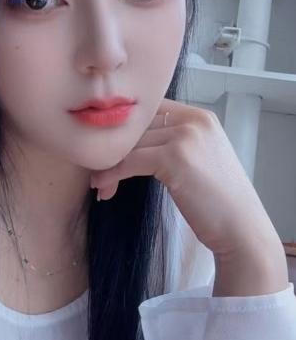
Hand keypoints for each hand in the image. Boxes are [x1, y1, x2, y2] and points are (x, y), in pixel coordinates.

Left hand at [90, 98, 284, 262]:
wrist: (241, 230)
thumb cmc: (218, 202)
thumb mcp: (200, 159)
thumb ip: (174, 142)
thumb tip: (130, 143)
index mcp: (200, 117)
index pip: (149, 110)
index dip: (126, 129)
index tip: (108, 149)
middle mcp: (194, 120)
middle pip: (137, 125)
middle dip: (114, 148)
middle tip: (97, 171)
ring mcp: (185, 136)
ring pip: (129, 143)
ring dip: (108, 164)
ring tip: (100, 183)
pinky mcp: (175, 158)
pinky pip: (129, 161)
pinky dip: (111, 174)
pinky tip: (104, 187)